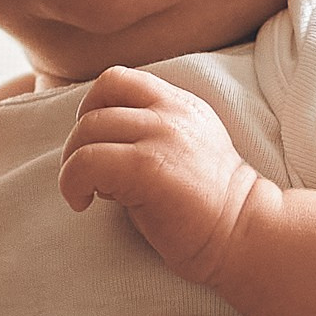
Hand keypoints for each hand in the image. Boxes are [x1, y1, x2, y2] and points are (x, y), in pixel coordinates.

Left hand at [58, 67, 257, 280]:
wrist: (243, 235)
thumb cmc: (207, 208)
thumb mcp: (185, 151)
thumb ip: (148, 134)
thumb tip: (94, 144)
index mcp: (181, 105)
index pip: (119, 80)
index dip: (93, 107)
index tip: (94, 142)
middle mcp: (172, 112)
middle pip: (97, 103)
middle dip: (78, 140)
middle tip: (85, 175)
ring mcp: (161, 136)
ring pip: (87, 130)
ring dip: (73, 163)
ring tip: (87, 192)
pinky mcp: (147, 166)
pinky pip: (86, 162)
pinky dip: (72, 182)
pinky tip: (82, 203)